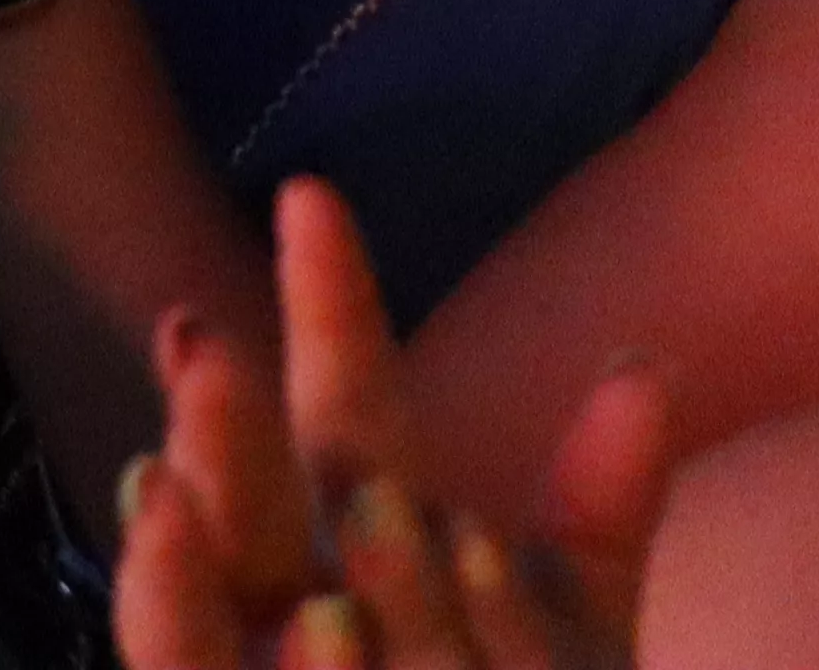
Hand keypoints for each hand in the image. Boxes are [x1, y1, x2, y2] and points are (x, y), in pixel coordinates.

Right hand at [114, 181, 665, 669]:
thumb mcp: (578, 642)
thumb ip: (597, 517)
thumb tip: (642, 366)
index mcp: (371, 541)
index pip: (348, 407)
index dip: (335, 309)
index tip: (315, 195)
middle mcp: (294, 588)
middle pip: (258, 485)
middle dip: (224, 416)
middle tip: (197, 335)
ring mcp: (254, 654)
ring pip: (207, 577)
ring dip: (191, 507)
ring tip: (175, 444)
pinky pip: (190, 664)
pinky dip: (185, 607)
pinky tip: (241, 573)